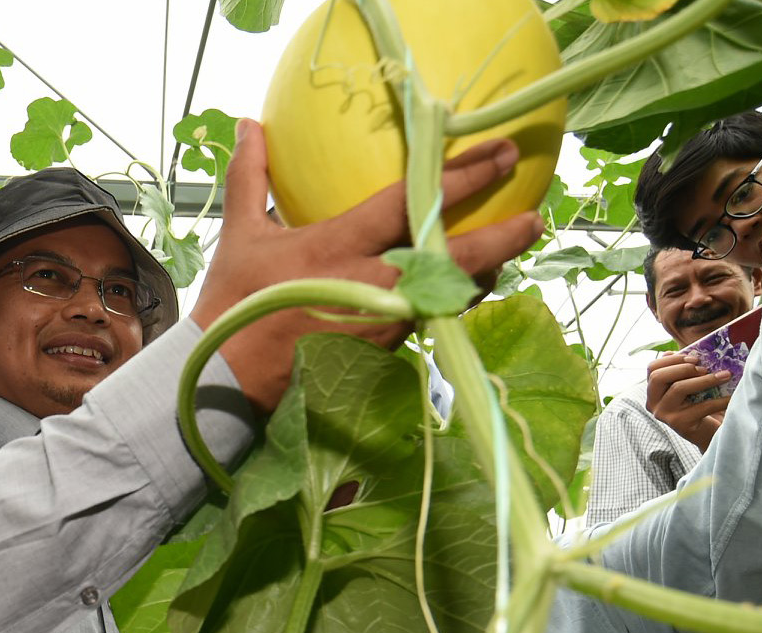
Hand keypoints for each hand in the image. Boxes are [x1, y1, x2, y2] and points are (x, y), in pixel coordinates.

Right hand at [196, 119, 541, 412]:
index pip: (411, 205)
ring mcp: (384, 322)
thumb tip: (251, 125)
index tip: (500, 156)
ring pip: (453, 294)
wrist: (226, 378)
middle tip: (535, 218)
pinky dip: (454, 298)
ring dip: (484, 271)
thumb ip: (251, 176)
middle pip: (456, 259)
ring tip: (507, 248)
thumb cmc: (235, 303)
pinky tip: (465, 286)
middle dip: (503, 237)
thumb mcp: (241, 235)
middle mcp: (371, 284)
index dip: (461, 178)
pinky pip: (434, 317)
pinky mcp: (386, 350)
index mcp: (337, 247)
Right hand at [644, 354, 730, 450]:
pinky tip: (732, 396)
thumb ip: (684, 370)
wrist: (708, 433)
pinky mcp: (681, 425)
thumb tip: (693, 351)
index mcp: (653, 391)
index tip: (695, 357)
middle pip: (658, 377)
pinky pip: (701, 406)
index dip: (671, 359)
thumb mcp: (689, 385)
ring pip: (678, 388)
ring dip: (704, 380)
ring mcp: (665, 415)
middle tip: (704, 367)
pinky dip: (720, 400)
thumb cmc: (699, 404)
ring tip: (724, 375)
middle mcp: (653, 404)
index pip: (652, 369)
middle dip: (683, 368)